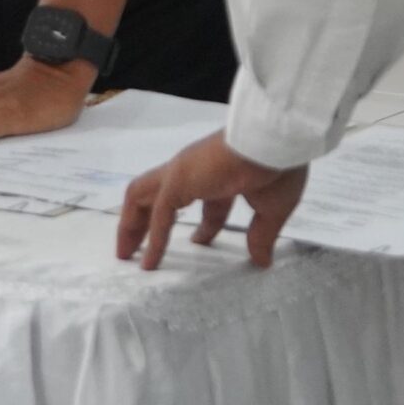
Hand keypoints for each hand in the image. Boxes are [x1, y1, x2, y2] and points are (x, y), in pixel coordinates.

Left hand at [116, 132, 309, 269]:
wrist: (275, 143)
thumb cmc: (277, 169)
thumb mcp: (272, 208)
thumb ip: (262, 234)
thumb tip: (263, 261)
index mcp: (216, 175)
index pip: (203, 200)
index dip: (204, 226)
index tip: (200, 244)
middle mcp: (192, 172)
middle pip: (156, 196)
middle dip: (144, 221)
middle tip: (137, 250)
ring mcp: (181, 173)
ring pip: (141, 197)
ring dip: (132, 225)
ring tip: (126, 255)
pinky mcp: (178, 180)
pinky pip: (158, 213)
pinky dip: (152, 238)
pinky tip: (150, 262)